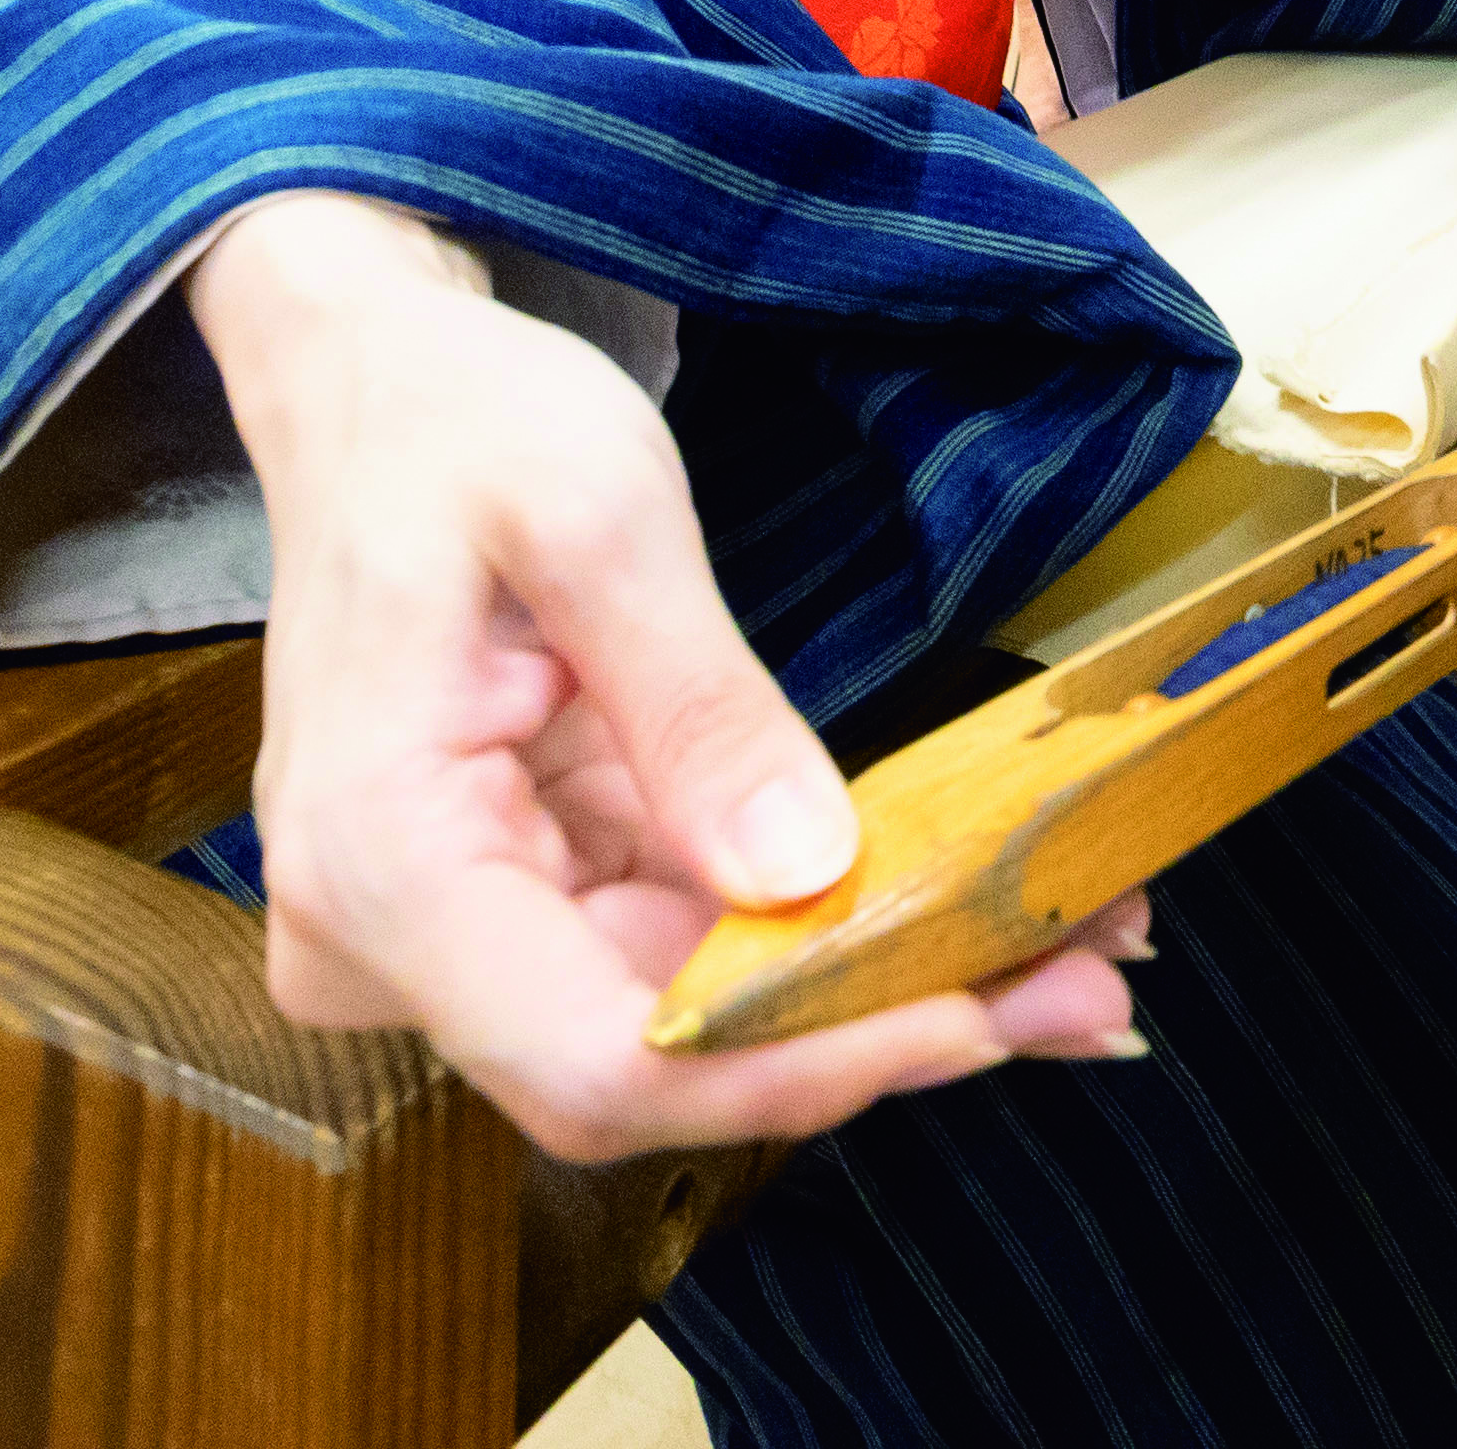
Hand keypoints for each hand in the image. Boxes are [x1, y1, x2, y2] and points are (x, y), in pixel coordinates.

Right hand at [191, 192, 1145, 1162]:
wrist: (371, 390)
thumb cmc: (452, 420)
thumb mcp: (594, 513)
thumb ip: (699, 704)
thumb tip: (809, 873)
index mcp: (376, 860)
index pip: (597, 1055)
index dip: (795, 1061)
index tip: (974, 1010)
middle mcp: (384, 939)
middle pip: (651, 1066)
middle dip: (869, 1032)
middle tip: (1085, 982)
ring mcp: (446, 936)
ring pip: (679, 1030)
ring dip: (866, 991)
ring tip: (1064, 950)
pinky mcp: (513, 906)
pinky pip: (672, 957)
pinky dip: (811, 936)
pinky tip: (951, 902)